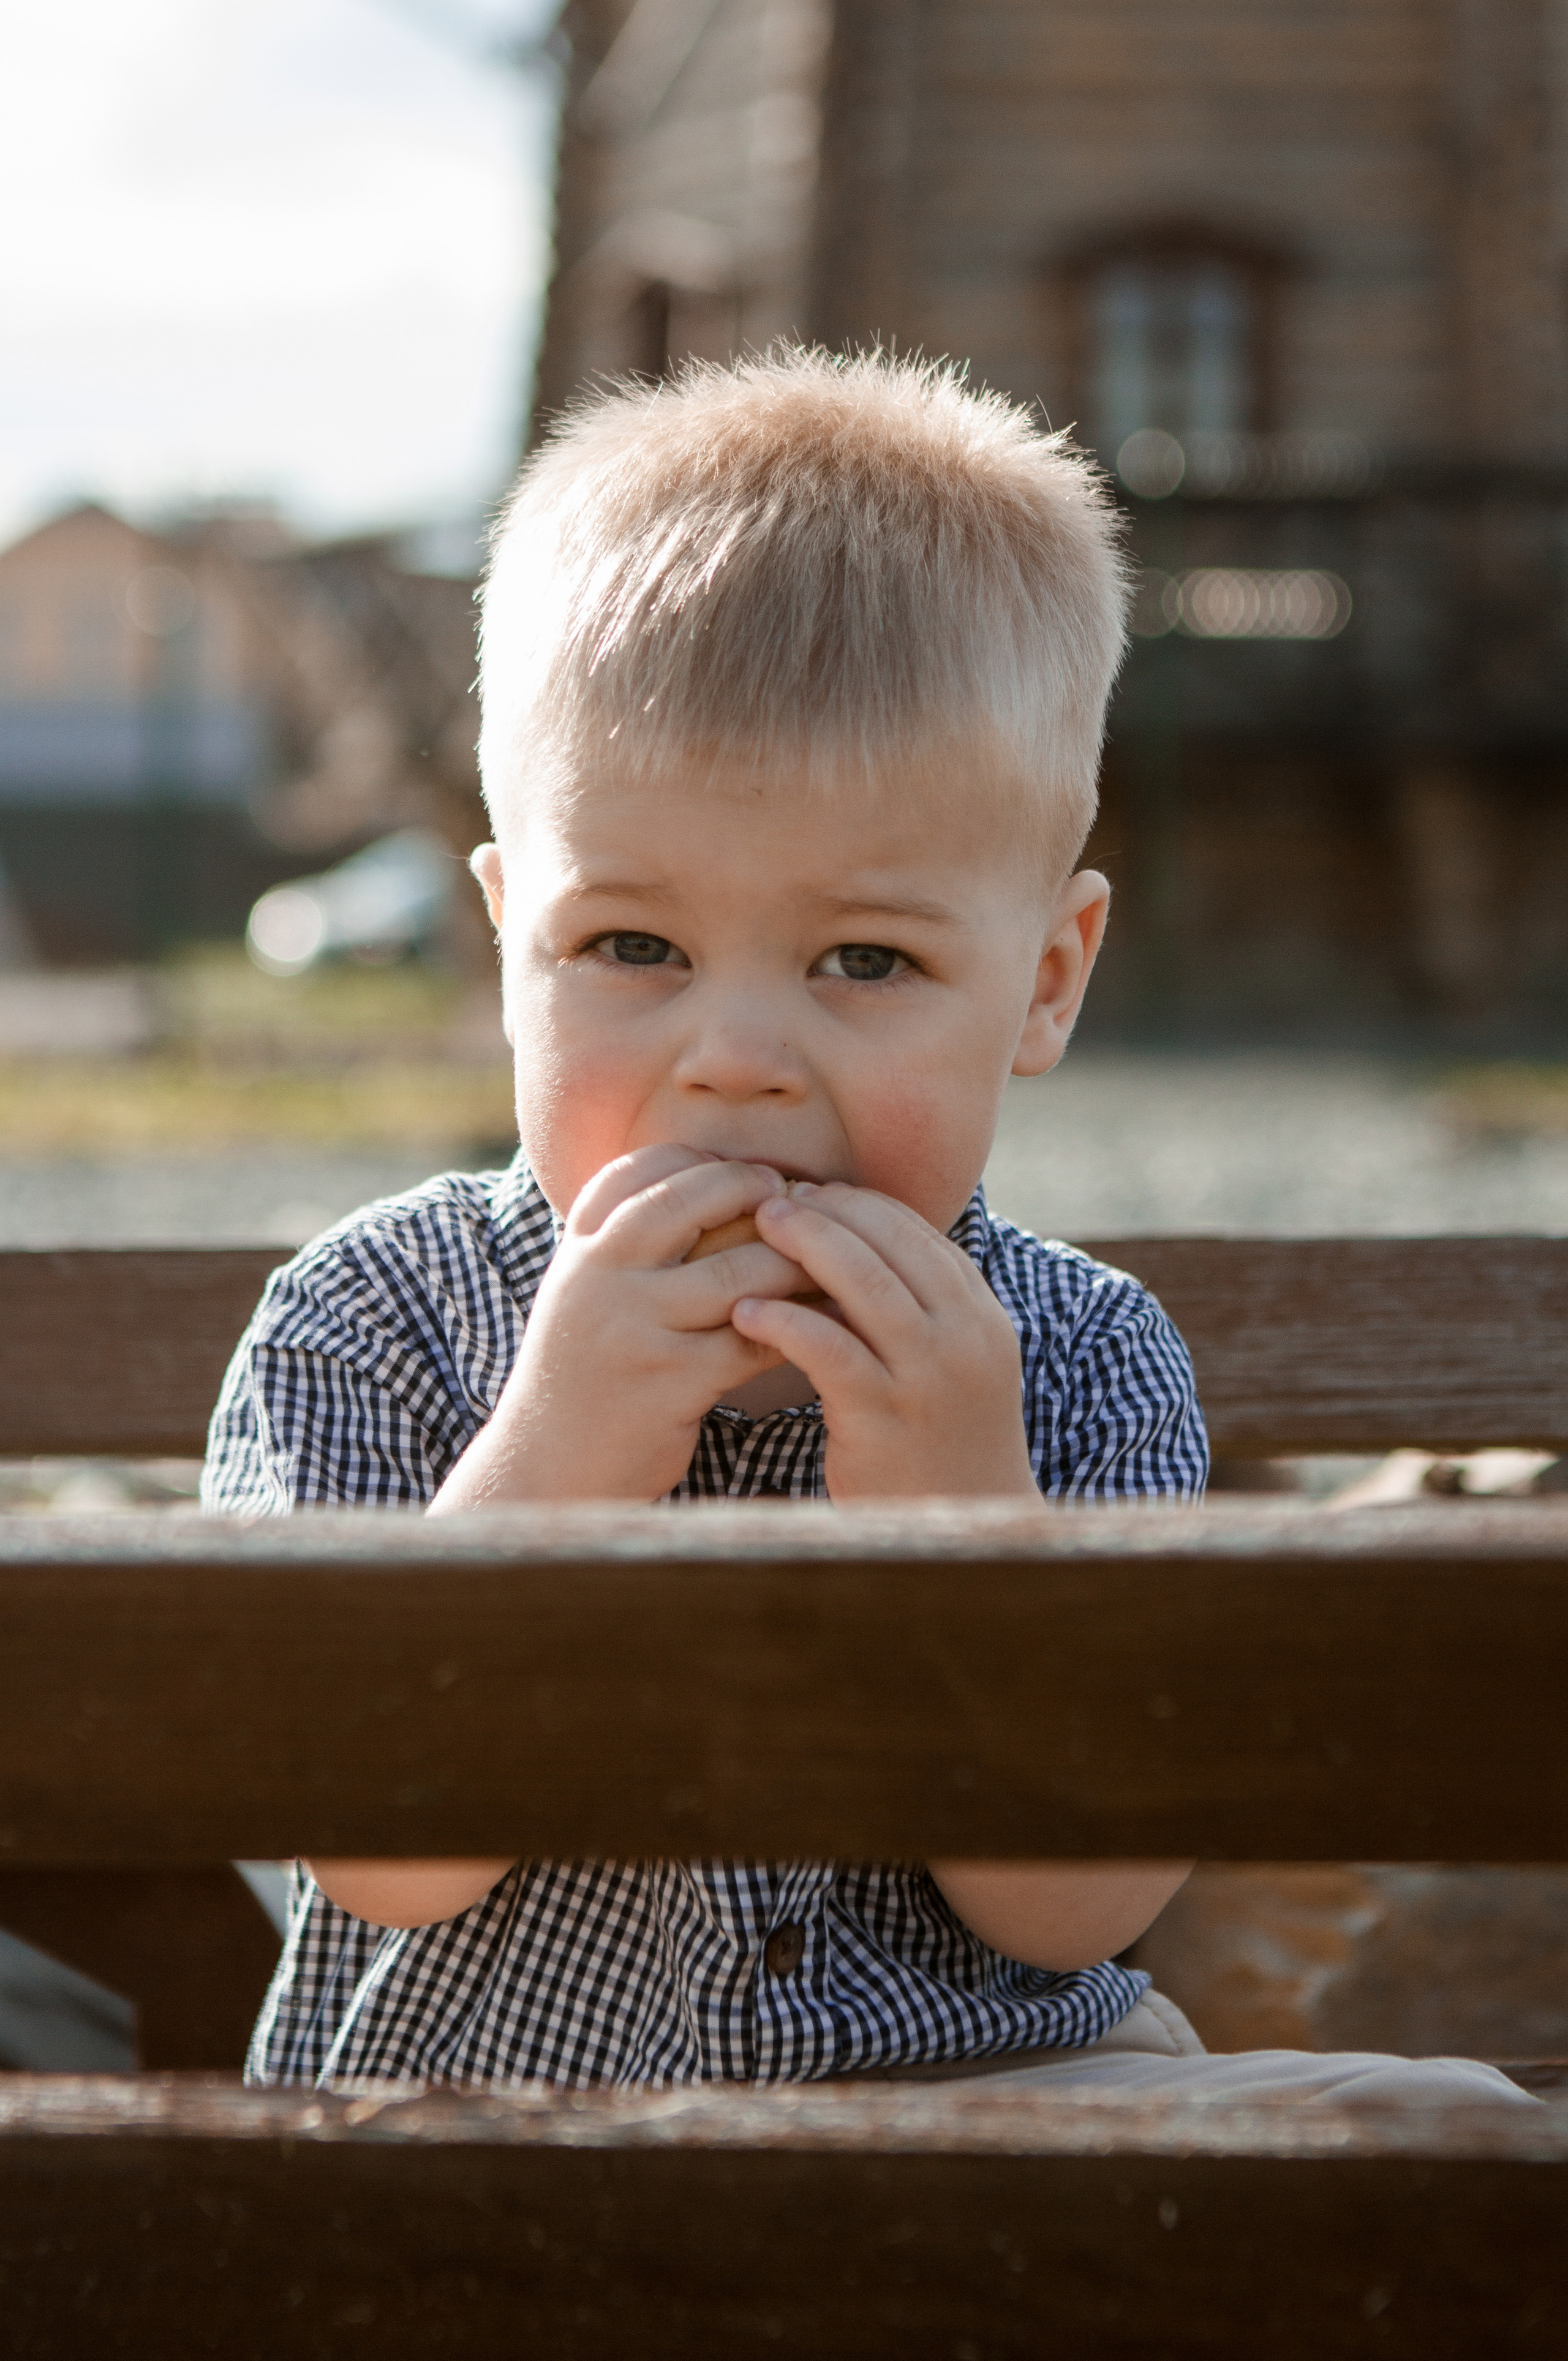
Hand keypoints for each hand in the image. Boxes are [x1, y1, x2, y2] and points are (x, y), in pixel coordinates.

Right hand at [430, 1146, 813, 1506]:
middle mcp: (599, 1276)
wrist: (550, 1465)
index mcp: (579, 1249)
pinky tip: (827, 1321)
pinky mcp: (670, 1381)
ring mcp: (634, 1327)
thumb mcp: (585, 1294)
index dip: (702, 1162)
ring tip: (831, 1260)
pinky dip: (798, 1325)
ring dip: (794, 1261)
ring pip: (738, 1269)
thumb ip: (628, 1244)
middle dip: (756, 1191)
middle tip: (802, 1202)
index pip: (641, 1170)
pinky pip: (754, 1338)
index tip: (748, 1173)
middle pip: (691, 1200)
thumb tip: (713, 1182)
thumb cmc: (586, 1374)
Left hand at [730, 1185, 1038, 1498]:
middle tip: (774, 1198)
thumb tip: (861, 1242)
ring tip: (759, 1229)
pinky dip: (786, 1321)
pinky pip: (830, 1351)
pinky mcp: (883, 1421)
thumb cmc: (940, 1439)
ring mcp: (926, 1380)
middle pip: (891, 1247)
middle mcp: (963, 1340)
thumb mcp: (951, 1364)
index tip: (815, 1193)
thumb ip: (921, 1308)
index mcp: (981, 1318)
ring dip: (806, 1247)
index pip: (919, 1235)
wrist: (963, 1528)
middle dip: (828, 1212)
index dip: (862, 1205)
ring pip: (865, 1286)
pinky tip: (746, 1310)